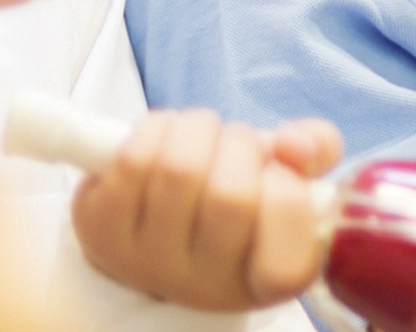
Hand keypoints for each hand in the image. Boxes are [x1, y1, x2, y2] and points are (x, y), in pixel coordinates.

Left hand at [70, 109, 343, 310]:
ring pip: (179, 168)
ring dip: (197, 127)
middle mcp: (204, 287)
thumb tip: (293, 144)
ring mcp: (146, 264)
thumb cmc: (233, 201)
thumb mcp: (287, 179)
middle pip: (230, 198)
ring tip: (200, 133)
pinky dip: (156, 128)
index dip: (288, 198)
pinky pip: (133, 160)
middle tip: (235, 141)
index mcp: (265, 283)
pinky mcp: (100, 231)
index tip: (277, 174)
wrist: (157, 231)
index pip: (289, 259)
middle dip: (240, 143)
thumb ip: (314, 151)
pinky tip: (164, 136)